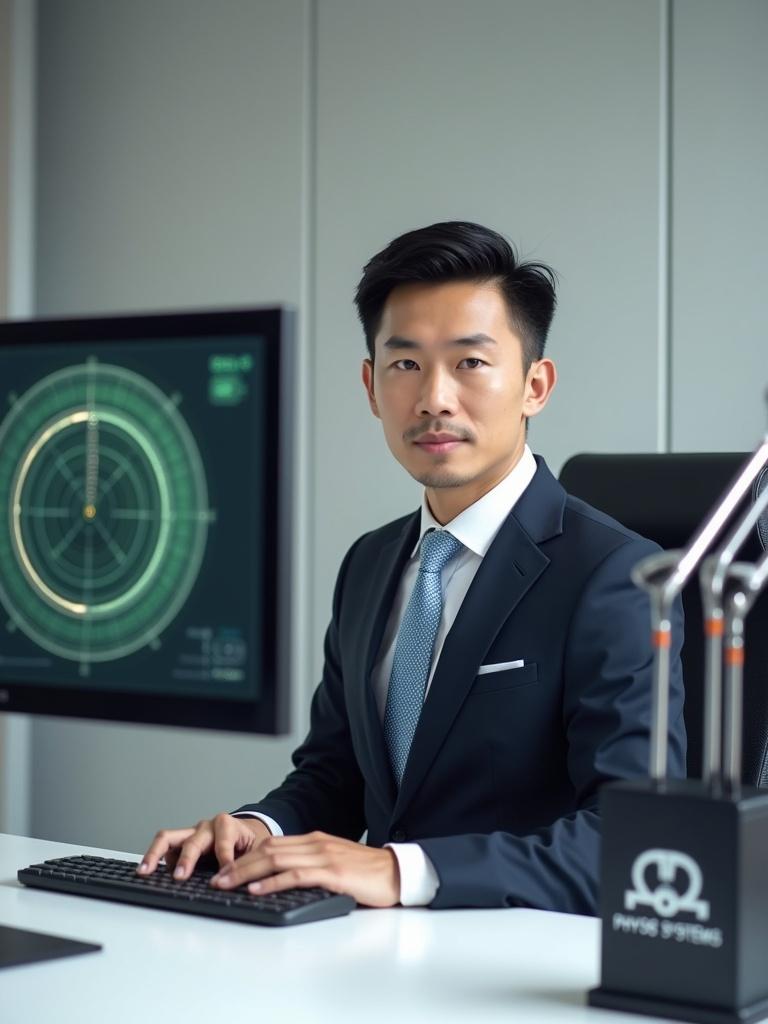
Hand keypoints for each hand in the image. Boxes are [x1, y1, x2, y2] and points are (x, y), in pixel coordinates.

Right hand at [138, 813, 270, 878]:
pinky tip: (149, 872)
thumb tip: (242, 883)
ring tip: (145, 870)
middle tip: (180, 877)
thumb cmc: (249, 844)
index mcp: (228, 826)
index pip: (224, 843)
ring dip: (156, 853)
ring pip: (168, 837)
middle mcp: (206, 827)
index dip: (224, 860)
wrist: (245, 834)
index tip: (222, 878)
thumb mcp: (255, 852)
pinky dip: (156, 859)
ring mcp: (190, 833)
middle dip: (187, 859)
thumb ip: (248, 865)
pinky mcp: (180, 843)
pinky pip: (165, 847)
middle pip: (193, 840)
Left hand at [210, 831, 399, 907]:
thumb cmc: (367, 873)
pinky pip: (295, 876)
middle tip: (216, 880)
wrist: (397, 873)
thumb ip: (310, 865)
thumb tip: (281, 878)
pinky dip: (272, 882)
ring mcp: (323, 857)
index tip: (226, 870)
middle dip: (237, 865)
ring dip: (246, 873)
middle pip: (267, 850)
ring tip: (226, 885)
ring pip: (275, 860)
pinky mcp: (332, 873)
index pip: (272, 844)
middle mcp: (315, 844)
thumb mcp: (334, 863)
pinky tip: (256, 890)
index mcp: (314, 840)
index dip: (245, 856)